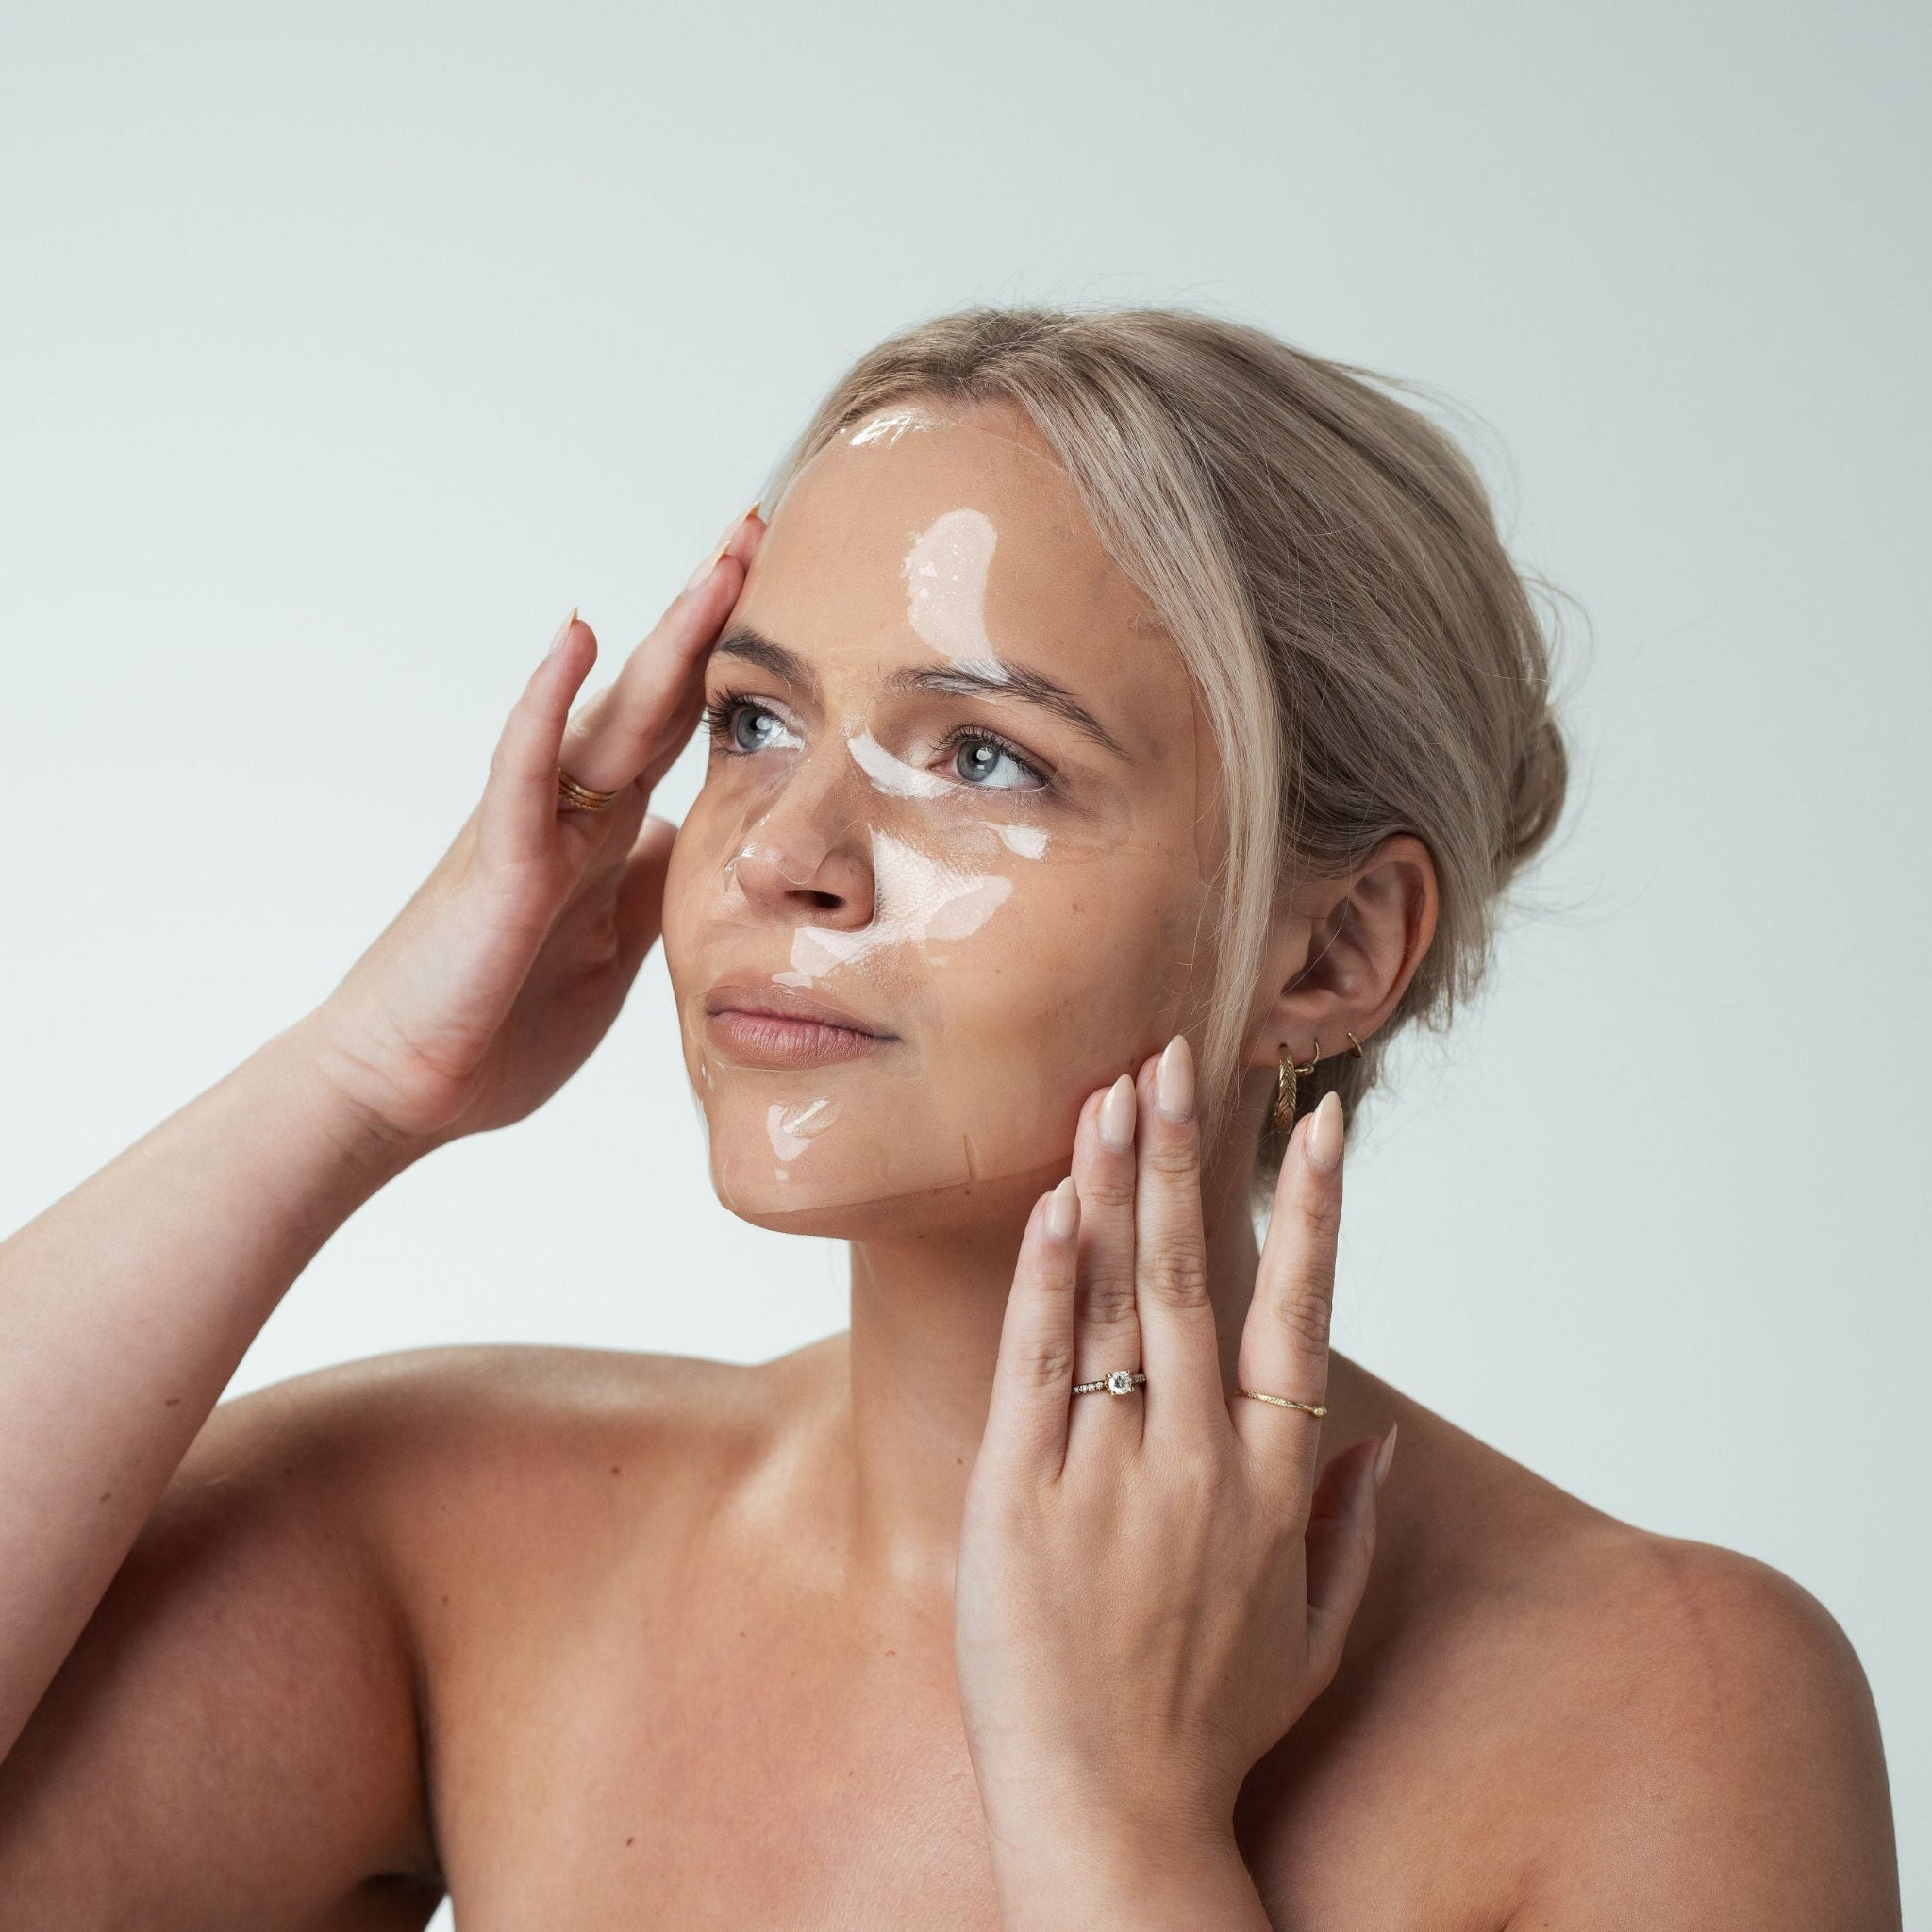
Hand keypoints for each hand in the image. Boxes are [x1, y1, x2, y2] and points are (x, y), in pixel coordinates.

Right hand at [294, 512, 762, 1150]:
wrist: (405, 1090)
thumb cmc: (498, 1023)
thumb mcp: (614, 951)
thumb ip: (652, 886)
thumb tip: (703, 840)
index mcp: (608, 835)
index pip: (684, 733)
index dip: (734, 671)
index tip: (795, 603)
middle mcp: (574, 812)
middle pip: (658, 695)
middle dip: (714, 616)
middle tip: (763, 527)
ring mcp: (535, 827)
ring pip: (609, 710)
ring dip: (667, 633)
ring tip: (721, 557)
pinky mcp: (498, 864)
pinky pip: (524, 771)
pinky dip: (546, 703)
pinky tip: (575, 638)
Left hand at [954, 1035, 1389, 1922]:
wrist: (1111, 1823)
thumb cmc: (1210, 1732)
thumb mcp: (1312, 1638)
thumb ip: (1351, 1528)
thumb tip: (1376, 1438)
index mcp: (1275, 1487)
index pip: (1305, 1315)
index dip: (1314, 1211)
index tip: (1325, 1123)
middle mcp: (1199, 1464)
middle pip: (1195, 1275)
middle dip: (1189, 1154)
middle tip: (1181, 1054)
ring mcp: (1109, 1477)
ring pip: (1113, 1299)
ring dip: (1113, 1185)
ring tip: (1113, 1088)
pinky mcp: (1019, 1499)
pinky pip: (1034, 1365)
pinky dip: (1043, 1278)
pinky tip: (1050, 1202)